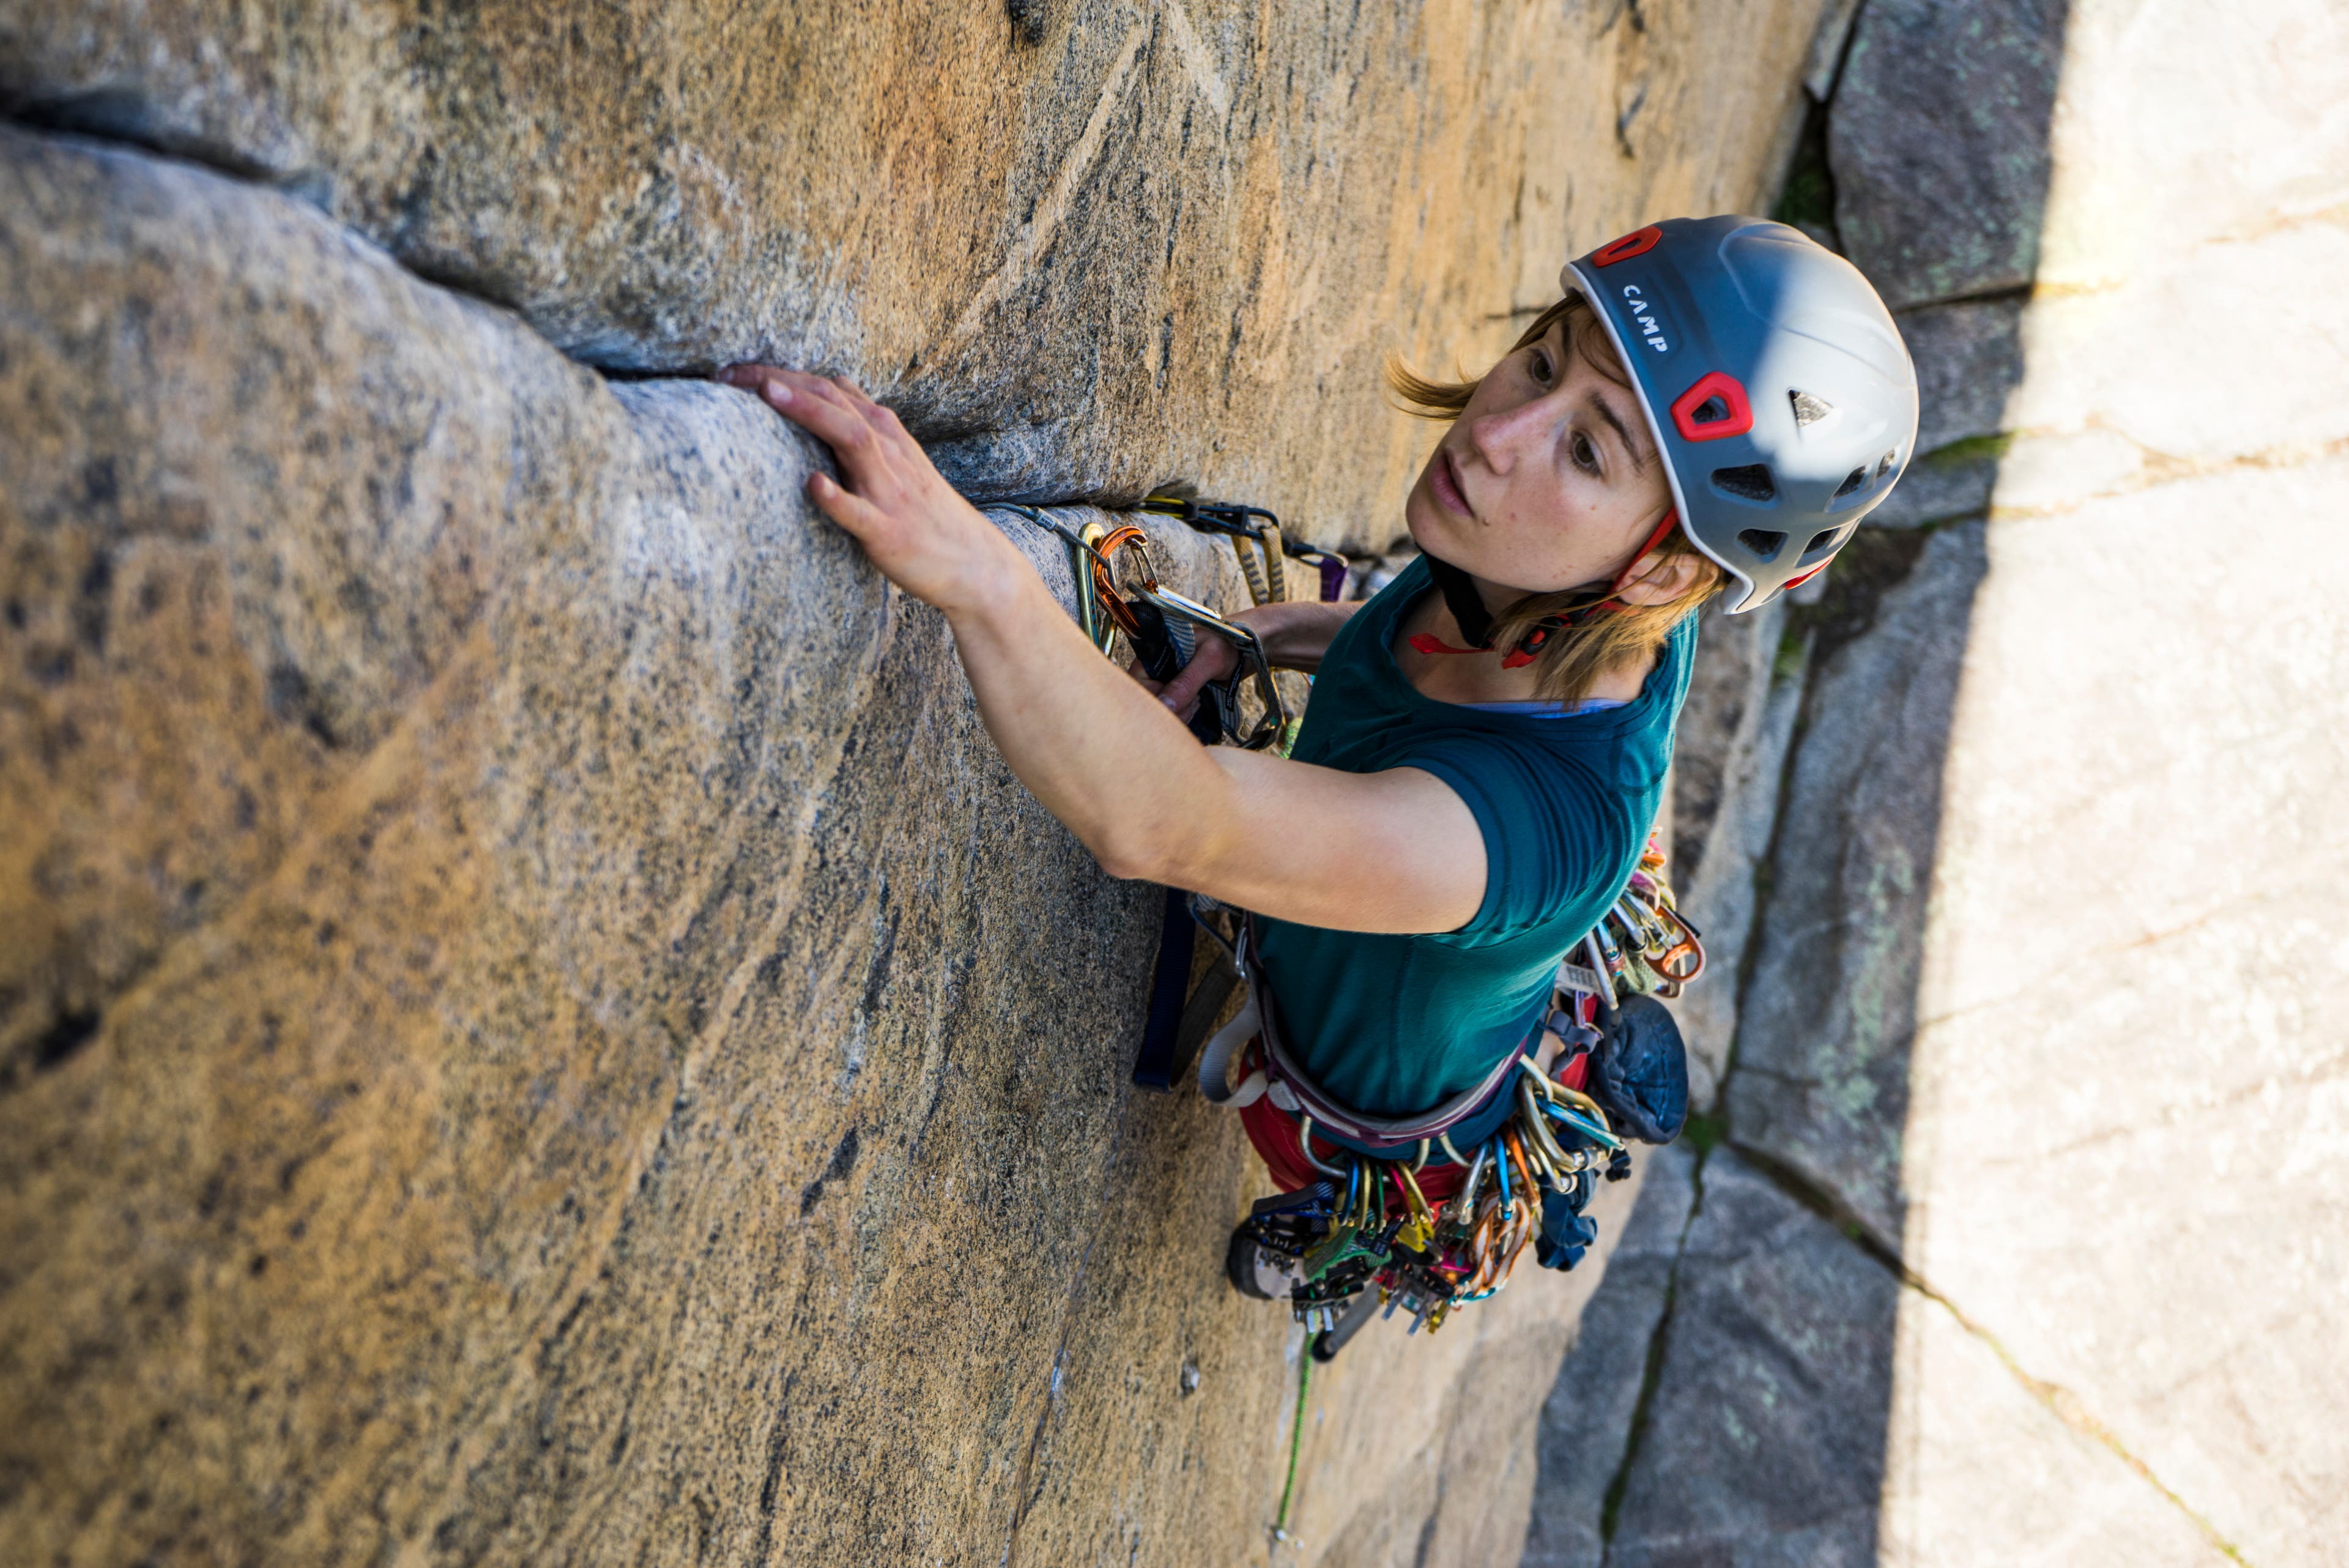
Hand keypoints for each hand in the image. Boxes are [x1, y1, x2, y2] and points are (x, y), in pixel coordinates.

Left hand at [718, 364, 1023, 615]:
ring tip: (768, 395)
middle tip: (729, 375)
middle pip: (832, 400)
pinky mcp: (888, 531)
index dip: (779, 373)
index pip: (827, 388)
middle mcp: (886, 451)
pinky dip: (836, 497)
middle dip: (780, 381)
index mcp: (884, 432)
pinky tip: (812, 484)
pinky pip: (860, 513)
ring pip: (850, 438)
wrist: (972, 562)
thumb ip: (863, 424)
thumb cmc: (924, 511)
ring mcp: (888, 490)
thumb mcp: (898, 456)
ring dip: (809, 413)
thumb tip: (829, 388)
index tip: (732, 372)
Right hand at [1132, 633, 1239, 723]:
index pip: (1139, 681)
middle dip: (1170, 709)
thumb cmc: (1230, 641)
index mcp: (1158, 649)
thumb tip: (1165, 706)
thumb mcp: (1210, 659)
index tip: (1177, 704)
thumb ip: (1187, 681)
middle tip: (1195, 702)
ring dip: (1180, 712)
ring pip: (1161, 708)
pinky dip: (1185, 713)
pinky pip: (1173, 710)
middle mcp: (1158, 666)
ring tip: (1199, 701)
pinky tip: (1199, 705)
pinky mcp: (1179, 691)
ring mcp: (1168, 680)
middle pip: (1148, 698)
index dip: (1155, 697)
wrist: (1249, 645)